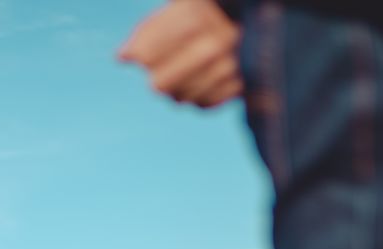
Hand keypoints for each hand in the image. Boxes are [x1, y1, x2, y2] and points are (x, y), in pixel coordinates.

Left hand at [119, 0, 243, 108]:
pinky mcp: (243, 84)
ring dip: (177, 87)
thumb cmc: (212, 8)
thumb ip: (151, 29)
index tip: (141, 52)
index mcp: (196, 14)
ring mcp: (232, 66)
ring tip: (186, 69)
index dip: (139, 54)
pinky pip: (203, 104)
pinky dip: (198, 95)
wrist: (261, 15)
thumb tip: (121, 57)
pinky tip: (201, 80)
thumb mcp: (183, 5)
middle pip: (160, 84)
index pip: (146, 55)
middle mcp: (215, 42)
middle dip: (157, 75)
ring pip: (180, 97)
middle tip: (163, 66)